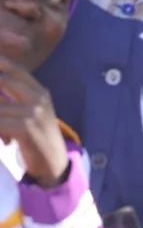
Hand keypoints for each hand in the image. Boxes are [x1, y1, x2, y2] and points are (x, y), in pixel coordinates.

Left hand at [0, 57, 68, 187]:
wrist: (53, 164)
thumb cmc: (35, 139)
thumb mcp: (30, 114)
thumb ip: (15, 99)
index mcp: (40, 91)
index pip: (15, 69)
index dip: (0, 63)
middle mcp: (39, 98)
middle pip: (4, 80)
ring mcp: (34, 112)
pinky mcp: (27, 128)